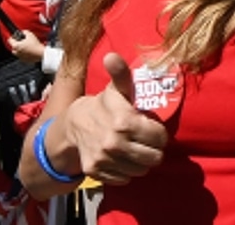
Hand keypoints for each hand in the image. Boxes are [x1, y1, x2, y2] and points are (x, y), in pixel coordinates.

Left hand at [8, 30, 44, 62]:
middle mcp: (17, 52)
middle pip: (13, 47)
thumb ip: (24, 31)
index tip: (13, 37)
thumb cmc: (35, 45)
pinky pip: (22, 57)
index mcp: (16, 46)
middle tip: (20, 42)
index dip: (12, 37)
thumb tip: (23, 32)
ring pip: (17, 53)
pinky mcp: (25, 60)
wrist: (41, 53)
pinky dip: (23, 54)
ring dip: (19, 50)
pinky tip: (28, 51)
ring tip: (24, 47)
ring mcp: (20, 57)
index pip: (9, 40)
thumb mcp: (29, 34)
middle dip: (15, 44)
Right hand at [60, 52, 167, 184]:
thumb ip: (121, 74)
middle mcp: (114, 142)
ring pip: (141, 171)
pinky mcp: (97, 171)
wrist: (74, 125)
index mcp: (124, 121)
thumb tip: (111, 56)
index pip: (160, 137)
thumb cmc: (104, 105)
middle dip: (153, 150)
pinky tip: (121, 158)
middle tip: (145, 142)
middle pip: (154, 158)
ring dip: (140, 162)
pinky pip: (124, 179)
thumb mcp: (116, 90)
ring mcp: (105, 159)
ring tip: (134, 149)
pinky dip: (125, 171)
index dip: (158, 133)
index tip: (151, 128)